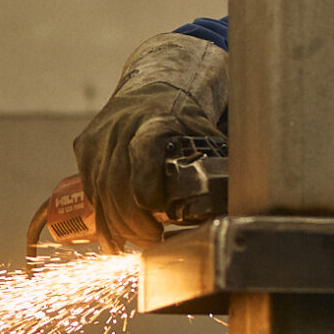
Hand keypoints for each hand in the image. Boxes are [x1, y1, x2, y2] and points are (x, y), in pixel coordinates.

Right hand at [70, 33, 226, 251]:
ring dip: (117, 225)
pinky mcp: (85, 146)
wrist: (150, 89)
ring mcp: (100, 136)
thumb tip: (249, 196)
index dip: (145, 184)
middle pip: (118, 181)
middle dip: (133, 219)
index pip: (143, 151)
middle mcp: (123, 125)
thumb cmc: (182, 117)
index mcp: (157, 119)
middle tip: (152, 241)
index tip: (157, 210)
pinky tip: (114, 238)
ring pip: (100, 190)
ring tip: (135, 244)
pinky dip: (101, 217)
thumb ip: (221, 161)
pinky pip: (89, 188)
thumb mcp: (204, 131)